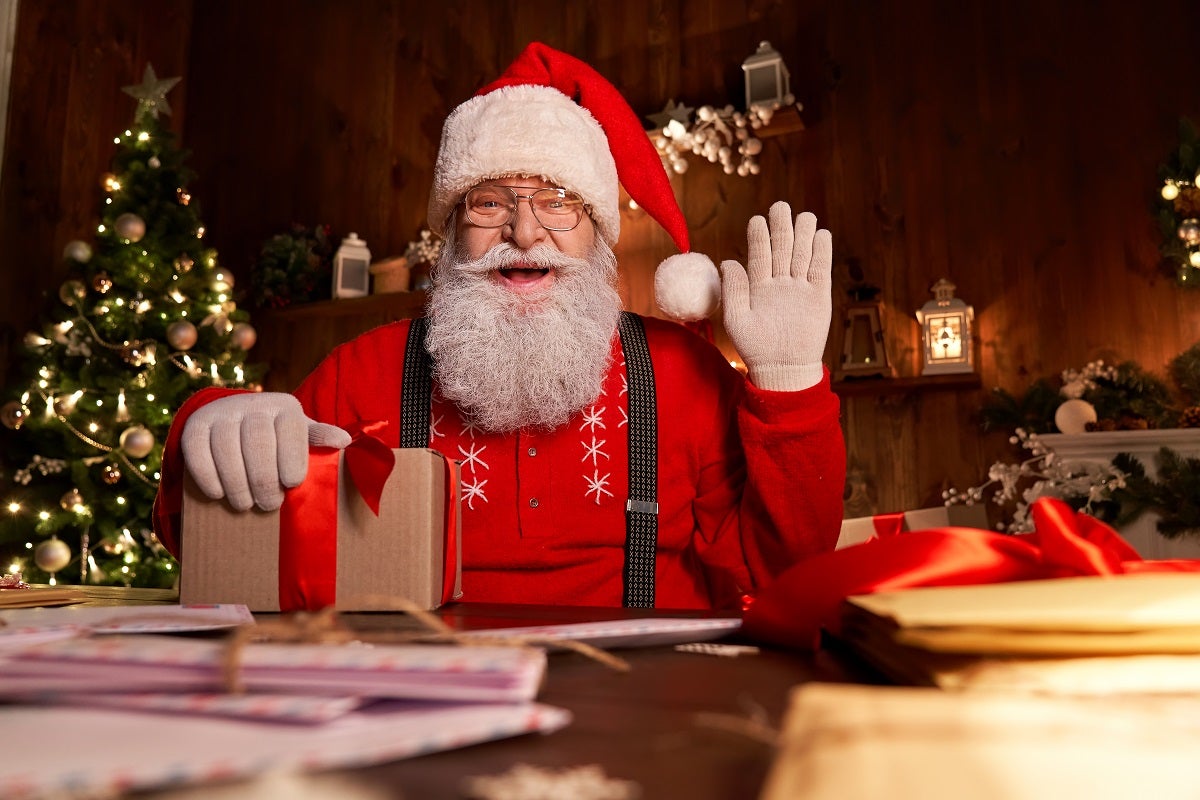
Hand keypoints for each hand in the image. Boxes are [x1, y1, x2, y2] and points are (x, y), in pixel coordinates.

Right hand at [181, 393, 350, 511]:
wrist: (235, 421)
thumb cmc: (279, 437)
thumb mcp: (302, 435)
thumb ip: (320, 439)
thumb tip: (344, 441)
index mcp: (285, 406)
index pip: (291, 431)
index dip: (292, 458)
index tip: (292, 483)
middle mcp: (252, 404)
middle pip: (257, 442)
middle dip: (264, 479)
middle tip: (269, 505)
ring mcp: (222, 413)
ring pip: (226, 448)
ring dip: (236, 483)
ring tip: (245, 505)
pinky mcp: (195, 425)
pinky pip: (196, 450)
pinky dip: (207, 475)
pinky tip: (218, 494)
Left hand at [719, 202, 832, 390]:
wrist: (783, 369)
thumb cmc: (755, 348)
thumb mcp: (737, 320)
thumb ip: (734, 290)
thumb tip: (728, 261)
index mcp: (758, 286)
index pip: (759, 255)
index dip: (759, 237)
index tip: (757, 219)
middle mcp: (779, 283)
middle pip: (782, 249)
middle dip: (782, 227)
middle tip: (780, 206)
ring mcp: (800, 289)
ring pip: (802, 255)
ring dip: (804, 235)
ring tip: (805, 216)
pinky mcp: (819, 297)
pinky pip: (821, 271)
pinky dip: (822, 253)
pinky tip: (822, 235)